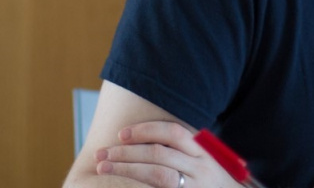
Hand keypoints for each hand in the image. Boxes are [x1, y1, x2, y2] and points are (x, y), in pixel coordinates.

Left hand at [95, 121, 238, 187]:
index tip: (121, 134)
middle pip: (159, 154)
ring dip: (127, 169)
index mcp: (202, 152)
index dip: (145, 131)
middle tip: (102, 153)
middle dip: (126, 152)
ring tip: (104, 167)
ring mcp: (194, 187)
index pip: (172, 133)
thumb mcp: (202, 161)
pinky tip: (124, 187)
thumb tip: (139, 139)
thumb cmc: (210, 181)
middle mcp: (200, 168)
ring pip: (157, 175)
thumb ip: (179, 150)